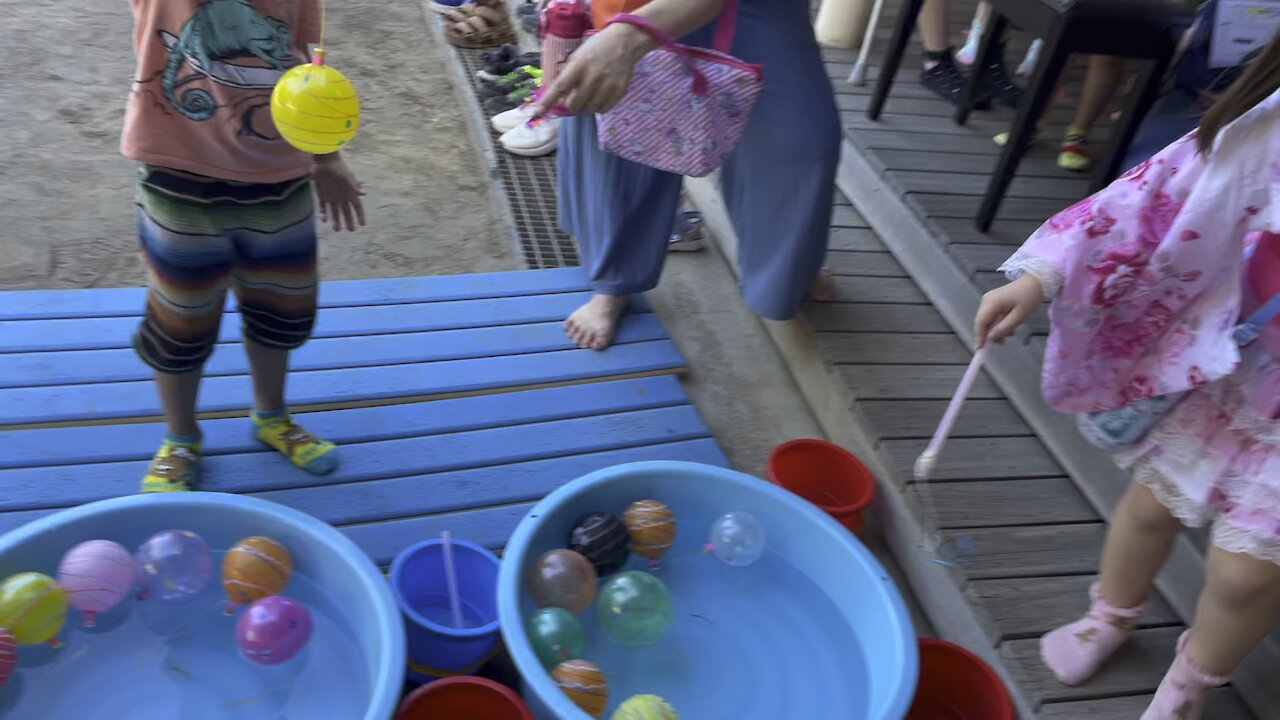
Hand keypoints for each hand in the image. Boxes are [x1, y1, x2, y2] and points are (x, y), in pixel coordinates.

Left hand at [313, 154, 365, 231]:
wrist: (325, 161)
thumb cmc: (338, 167)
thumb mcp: (347, 177)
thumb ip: (354, 186)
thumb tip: (364, 194)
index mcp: (350, 193)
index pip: (357, 207)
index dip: (360, 215)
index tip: (362, 224)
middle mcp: (342, 197)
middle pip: (347, 212)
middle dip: (349, 221)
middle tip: (351, 230)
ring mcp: (332, 197)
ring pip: (335, 212)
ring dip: (336, 220)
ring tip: (336, 229)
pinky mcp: (322, 195)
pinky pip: (323, 207)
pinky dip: (324, 214)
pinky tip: (325, 220)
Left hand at [536, 23, 652, 115]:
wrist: (624, 41)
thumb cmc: (596, 48)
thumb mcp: (578, 55)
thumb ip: (569, 75)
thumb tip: (560, 98)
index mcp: (579, 65)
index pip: (560, 86)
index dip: (548, 101)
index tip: (538, 112)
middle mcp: (593, 76)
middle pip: (574, 104)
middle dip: (571, 104)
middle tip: (576, 96)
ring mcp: (607, 85)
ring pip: (589, 110)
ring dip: (585, 106)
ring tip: (589, 95)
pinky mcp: (618, 91)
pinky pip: (603, 110)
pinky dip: (598, 107)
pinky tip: (600, 96)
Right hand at [974, 273, 1043, 347]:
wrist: (1036, 281)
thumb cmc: (1029, 298)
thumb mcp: (1018, 317)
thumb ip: (1003, 328)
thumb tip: (990, 338)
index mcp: (991, 303)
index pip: (980, 323)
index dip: (979, 337)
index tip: (981, 350)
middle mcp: (986, 300)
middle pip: (982, 322)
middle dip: (989, 334)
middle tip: (1001, 344)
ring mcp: (989, 299)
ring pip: (987, 319)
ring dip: (995, 329)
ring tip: (1010, 334)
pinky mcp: (994, 299)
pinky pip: (992, 314)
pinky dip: (998, 322)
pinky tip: (1009, 326)